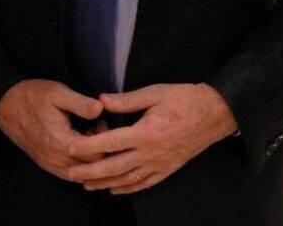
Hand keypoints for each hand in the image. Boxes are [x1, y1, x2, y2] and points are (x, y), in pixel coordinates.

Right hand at [0, 78, 104, 179]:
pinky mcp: (46, 164)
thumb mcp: (58, 93)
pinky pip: (68, 174)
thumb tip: (101, 109)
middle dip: (100, 151)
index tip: (102, 121)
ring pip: (80, 175)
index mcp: (61, 143)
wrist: (5, 105)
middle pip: (91, 169)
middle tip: (97, 127)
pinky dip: (80, 165)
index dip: (106, 140)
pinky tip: (81, 148)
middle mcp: (56, 160)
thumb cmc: (33, 96)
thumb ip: (81, 103)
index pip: (96, 156)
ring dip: (90, 160)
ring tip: (89, 135)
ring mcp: (50, 165)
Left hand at [65, 83, 237, 193]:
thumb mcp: (154, 93)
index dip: (87, 146)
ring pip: (126, 180)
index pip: (109, 142)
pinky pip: (143, 184)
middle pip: (113, 167)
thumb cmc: (184, 99)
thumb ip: (126, 101)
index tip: (69, 147)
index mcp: (145, 133)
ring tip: (87, 184)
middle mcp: (150, 154)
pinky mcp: (167, 169)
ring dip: (104, 183)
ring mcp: (158, 165)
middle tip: (70, 172)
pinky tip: (115, 189)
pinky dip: (127, 189)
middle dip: (90, 171)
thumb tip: (101, 100)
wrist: (213, 114)